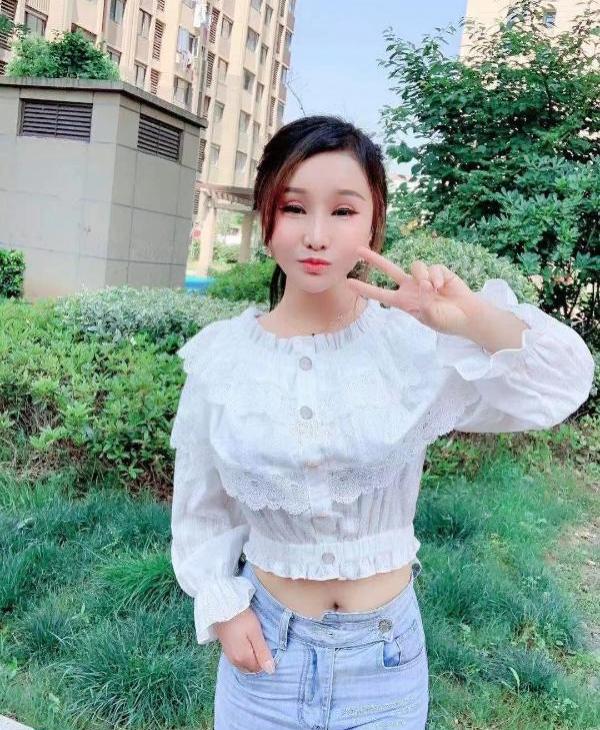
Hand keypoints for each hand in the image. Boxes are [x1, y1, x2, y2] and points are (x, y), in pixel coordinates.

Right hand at [214, 607, 275, 673]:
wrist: (223, 608)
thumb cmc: (242, 619)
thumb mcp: (256, 634)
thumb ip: (263, 653)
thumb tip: (271, 671)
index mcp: (243, 659)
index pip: (259, 669)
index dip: (265, 659)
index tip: (266, 645)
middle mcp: (235, 662)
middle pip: (251, 668)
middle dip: (258, 659)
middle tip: (260, 642)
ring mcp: (229, 657)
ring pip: (245, 664)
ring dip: (251, 657)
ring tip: (254, 641)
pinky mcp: (226, 651)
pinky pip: (239, 659)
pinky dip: (245, 654)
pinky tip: (246, 642)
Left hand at [346, 245, 481, 336]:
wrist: (466, 316)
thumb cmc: (446, 320)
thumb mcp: (431, 317)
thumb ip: (424, 303)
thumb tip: (423, 285)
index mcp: (404, 301)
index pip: (381, 294)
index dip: (366, 289)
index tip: (349, 283)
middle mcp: (411, 287)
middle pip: (389, 269)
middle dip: (374, 259)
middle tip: (357, 250)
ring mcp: (424, 278)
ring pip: (414, 266)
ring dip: (422, 276)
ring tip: (431, 289)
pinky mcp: (438, 272)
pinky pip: (432, 268)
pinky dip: (435, 276)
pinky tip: (440, 286)